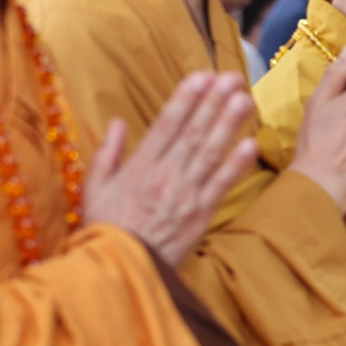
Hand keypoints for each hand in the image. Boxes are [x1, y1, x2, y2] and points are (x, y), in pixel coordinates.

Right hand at [87, 71, 256, 266]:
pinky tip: (250, 144)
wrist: (120, 270)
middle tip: (232, 77)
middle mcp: (164, 175)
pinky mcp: (200, 216)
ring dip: (228, 124)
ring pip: (209, 153)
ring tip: (244, 98)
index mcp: (139, 167)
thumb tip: (119, 122)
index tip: (201, 76)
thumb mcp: (94, 188)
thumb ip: (108, 152)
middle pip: (193, 132)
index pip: (166, 124)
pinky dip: (235, 165)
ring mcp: (184, 195)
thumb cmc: (106, 229)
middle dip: (213, 102)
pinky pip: (220, 186)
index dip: (186, 98)